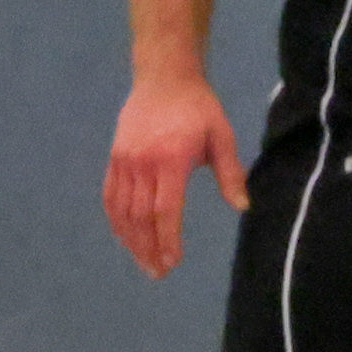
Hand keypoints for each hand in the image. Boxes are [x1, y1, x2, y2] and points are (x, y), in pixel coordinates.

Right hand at [105, 71, 246, 279]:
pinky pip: (110, 195)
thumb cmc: (199, 108)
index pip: (165, 209)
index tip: (172, 261)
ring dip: (130, 239)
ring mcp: (123, 161)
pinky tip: (125, 236)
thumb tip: (242, 207)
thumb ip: (231, 173)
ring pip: (121, 209)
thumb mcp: (223, 136)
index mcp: (171, 160)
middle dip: (148, 247)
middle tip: (157, 272)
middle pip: (140, 216)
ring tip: (143, 261)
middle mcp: (142, 164)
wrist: (163, 78)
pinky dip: (115, 219)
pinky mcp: (114, 158)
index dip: (167, 239)